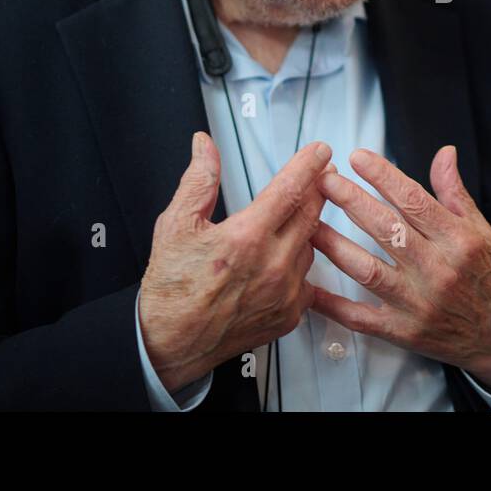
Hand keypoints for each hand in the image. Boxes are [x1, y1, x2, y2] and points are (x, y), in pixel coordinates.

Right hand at [139, 131, 331, 390]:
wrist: (169, 343)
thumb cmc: (171, 291)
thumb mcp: (175, 225)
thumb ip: (198, 180)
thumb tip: (205, 147)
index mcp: (246, 237)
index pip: (290, 189)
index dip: (309, 165)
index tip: (320, 152)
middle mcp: (272, 265)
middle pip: (310, 214)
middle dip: (317, 190)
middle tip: (319, 176)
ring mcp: (284, 292)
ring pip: (310, 245)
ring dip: (306, 227)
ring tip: (292, 219)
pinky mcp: (289, 314)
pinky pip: (308, 279)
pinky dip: (300, 263)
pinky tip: (284, 258)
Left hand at [309, 145, 490, 390]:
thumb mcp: (483, 231)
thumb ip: (455, 193)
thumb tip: (444, 153)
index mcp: (458, 240)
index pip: (414, 200)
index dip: (383, 176)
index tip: (358, 157)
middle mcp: (437, 270)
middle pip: (386, 229)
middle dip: (351, 200)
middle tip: (325, 180)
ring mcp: (418, 303)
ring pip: (368, 270)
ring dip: (335, 245)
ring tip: (310, 223)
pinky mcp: (404, 332)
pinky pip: (361, 318)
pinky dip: (333, 305)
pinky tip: (310, 287)